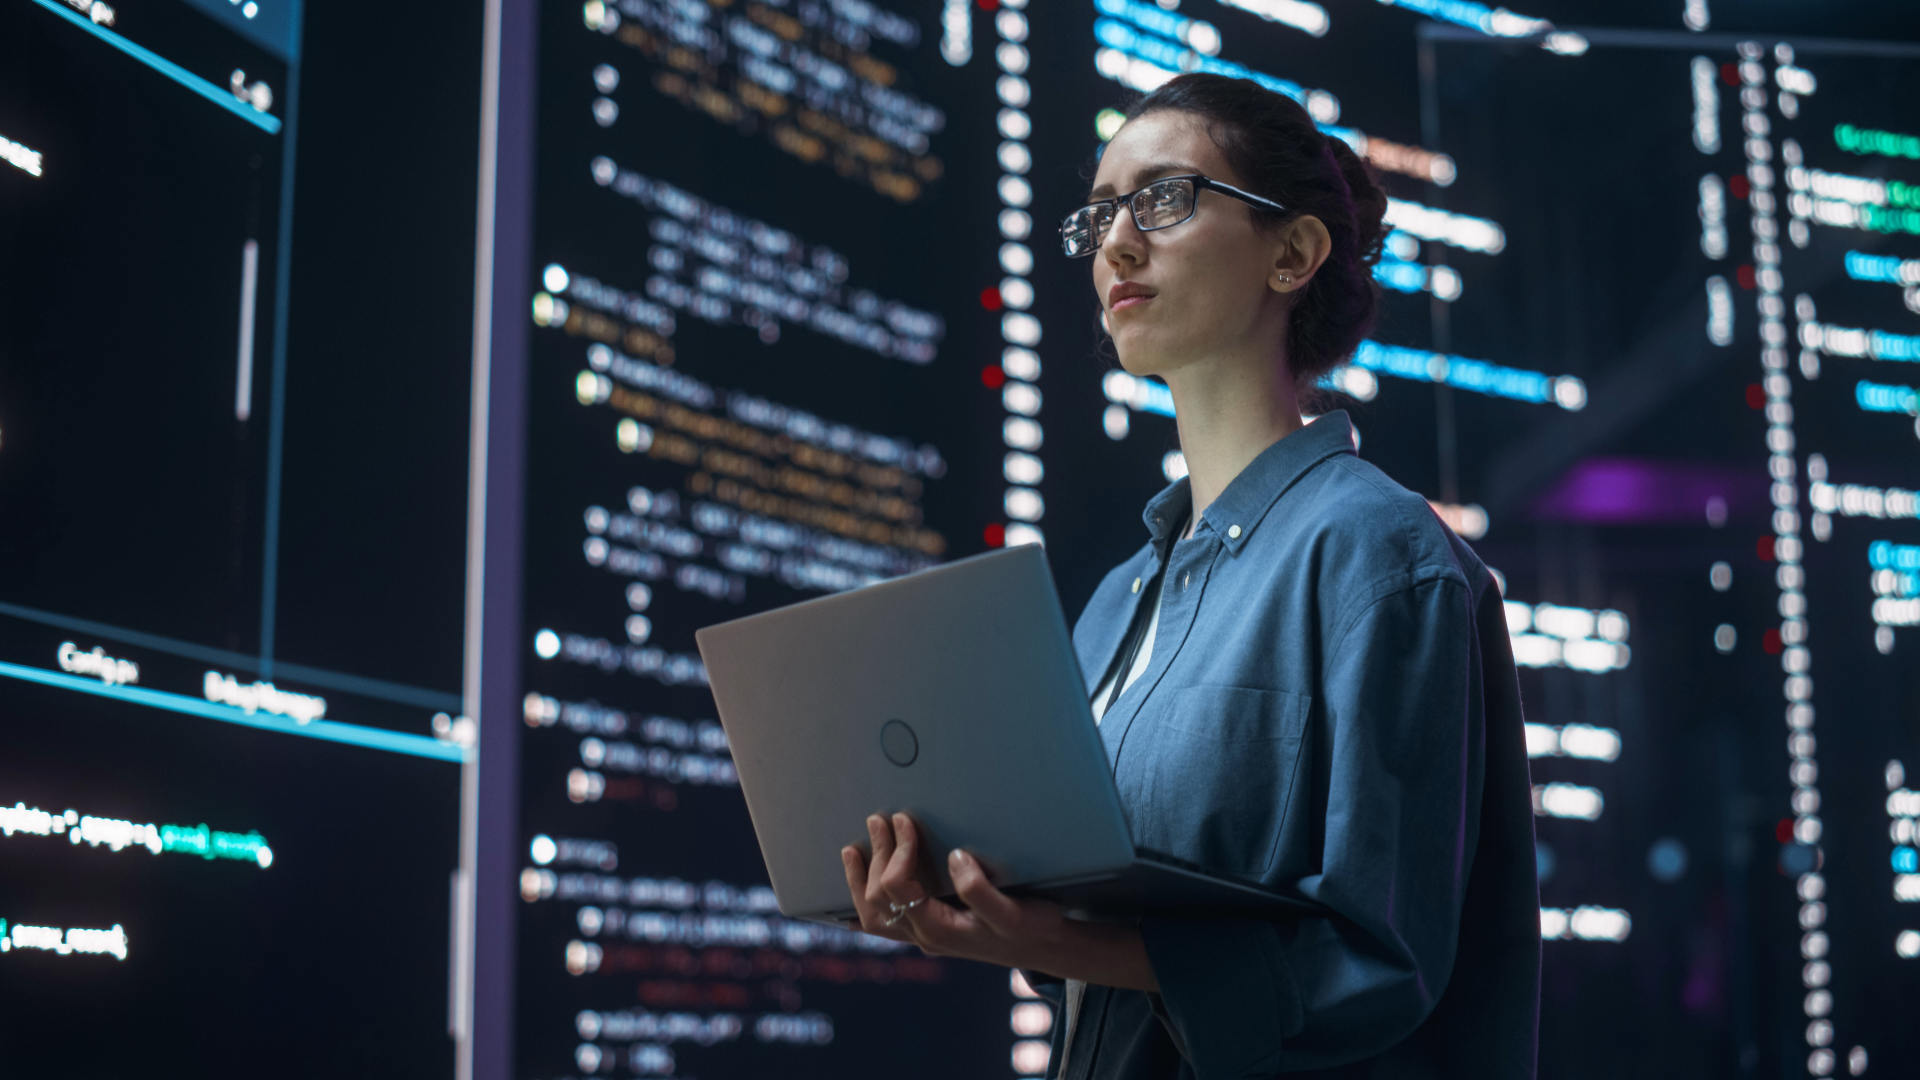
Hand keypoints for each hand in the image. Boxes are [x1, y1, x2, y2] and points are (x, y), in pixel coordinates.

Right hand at [840, 812, 1158, 990]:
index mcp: (920, 929)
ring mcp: (968, 930)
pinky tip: (960, 855)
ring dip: (904, 861)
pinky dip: (967, 876)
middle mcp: (934, 934)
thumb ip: (928, 883)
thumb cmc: (999, 916)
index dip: (859, 875)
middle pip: (883, 903)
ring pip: (921, 904)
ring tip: (902, 823)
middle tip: (880, 820)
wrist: (1046, 943)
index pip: (872, 908)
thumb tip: (903, 848)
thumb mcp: (961, 901)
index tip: (860, 838)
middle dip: (877, 857)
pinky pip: (979, 899)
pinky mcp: (1003, 922)